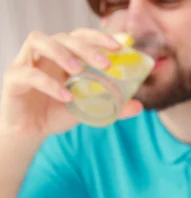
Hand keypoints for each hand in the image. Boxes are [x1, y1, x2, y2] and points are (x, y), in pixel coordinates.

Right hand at [0, 29, 142, 136]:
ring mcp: (28, 62)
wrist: (31, 130)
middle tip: (105, 63)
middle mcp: (47, 54)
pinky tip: (65, 96)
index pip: (82, 37)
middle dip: (86, 46)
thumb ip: (112, 106)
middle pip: (64, 36)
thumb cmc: (58, 112)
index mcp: (66, 56)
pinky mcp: (14, 78)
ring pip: (39, 41)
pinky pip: (29, 74)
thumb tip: (139, 106)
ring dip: (61, 52)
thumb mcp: (89, 109)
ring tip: (78, 70)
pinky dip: (49, 83)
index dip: (100, 37)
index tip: (119, 46)